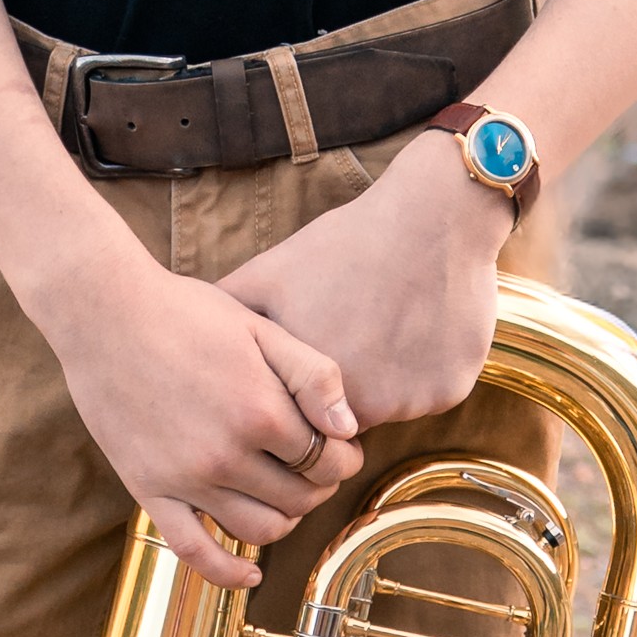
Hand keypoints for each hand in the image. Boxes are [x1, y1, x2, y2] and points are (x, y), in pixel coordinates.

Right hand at [33, 243, 363, 587]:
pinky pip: (193, 551)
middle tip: (314, 465)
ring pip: (260, 530)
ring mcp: (186, 479)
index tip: (339, 445)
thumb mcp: (260, 327)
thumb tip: (348, 428)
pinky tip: (250, 575)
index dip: (345, 456)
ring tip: (283, 494)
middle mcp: (226, 455)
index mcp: (261, 412)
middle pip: (300, 498)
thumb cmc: (185, 312)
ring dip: (285, 519)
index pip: (330, 460)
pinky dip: (228, 573)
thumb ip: (314, 375)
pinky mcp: (149, 490)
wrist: (103, 312)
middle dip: (319, 486)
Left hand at [222, 139, 509, 431]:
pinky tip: (418, 322)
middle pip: (345, 420)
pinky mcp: (452, 391)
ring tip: (384, 320)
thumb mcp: (271, 273)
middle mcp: (361, 408)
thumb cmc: (344, 243)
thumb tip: (184, 337)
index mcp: (306, 388)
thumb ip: (230, 314)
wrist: (433, 216)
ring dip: (386, 378)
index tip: (310, 349)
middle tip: (352, 330)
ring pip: (391, 406)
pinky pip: (431, 391)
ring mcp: (412, 403)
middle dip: (342, 390)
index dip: (300, 390)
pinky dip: (425, 367)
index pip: (299, 418)